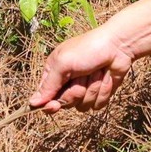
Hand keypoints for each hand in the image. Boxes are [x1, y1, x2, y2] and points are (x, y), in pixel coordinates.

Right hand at [29, 0, 150, 112]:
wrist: (118, 45)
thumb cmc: (88, 49)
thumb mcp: (63, 63)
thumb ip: (48, 85)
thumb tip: (32, 103)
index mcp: (55, 73)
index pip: (46, 98)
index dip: (50, 104)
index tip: (54, 106)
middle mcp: (68, 83)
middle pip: (65, 104)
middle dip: (74, 93)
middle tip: (81, 78)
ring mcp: (85, 89)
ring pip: (83, 106)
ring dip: (91, 90)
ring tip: (96, 72)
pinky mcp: (100, 93)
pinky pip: (98, 105)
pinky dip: (103, 91)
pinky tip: (106, 77)